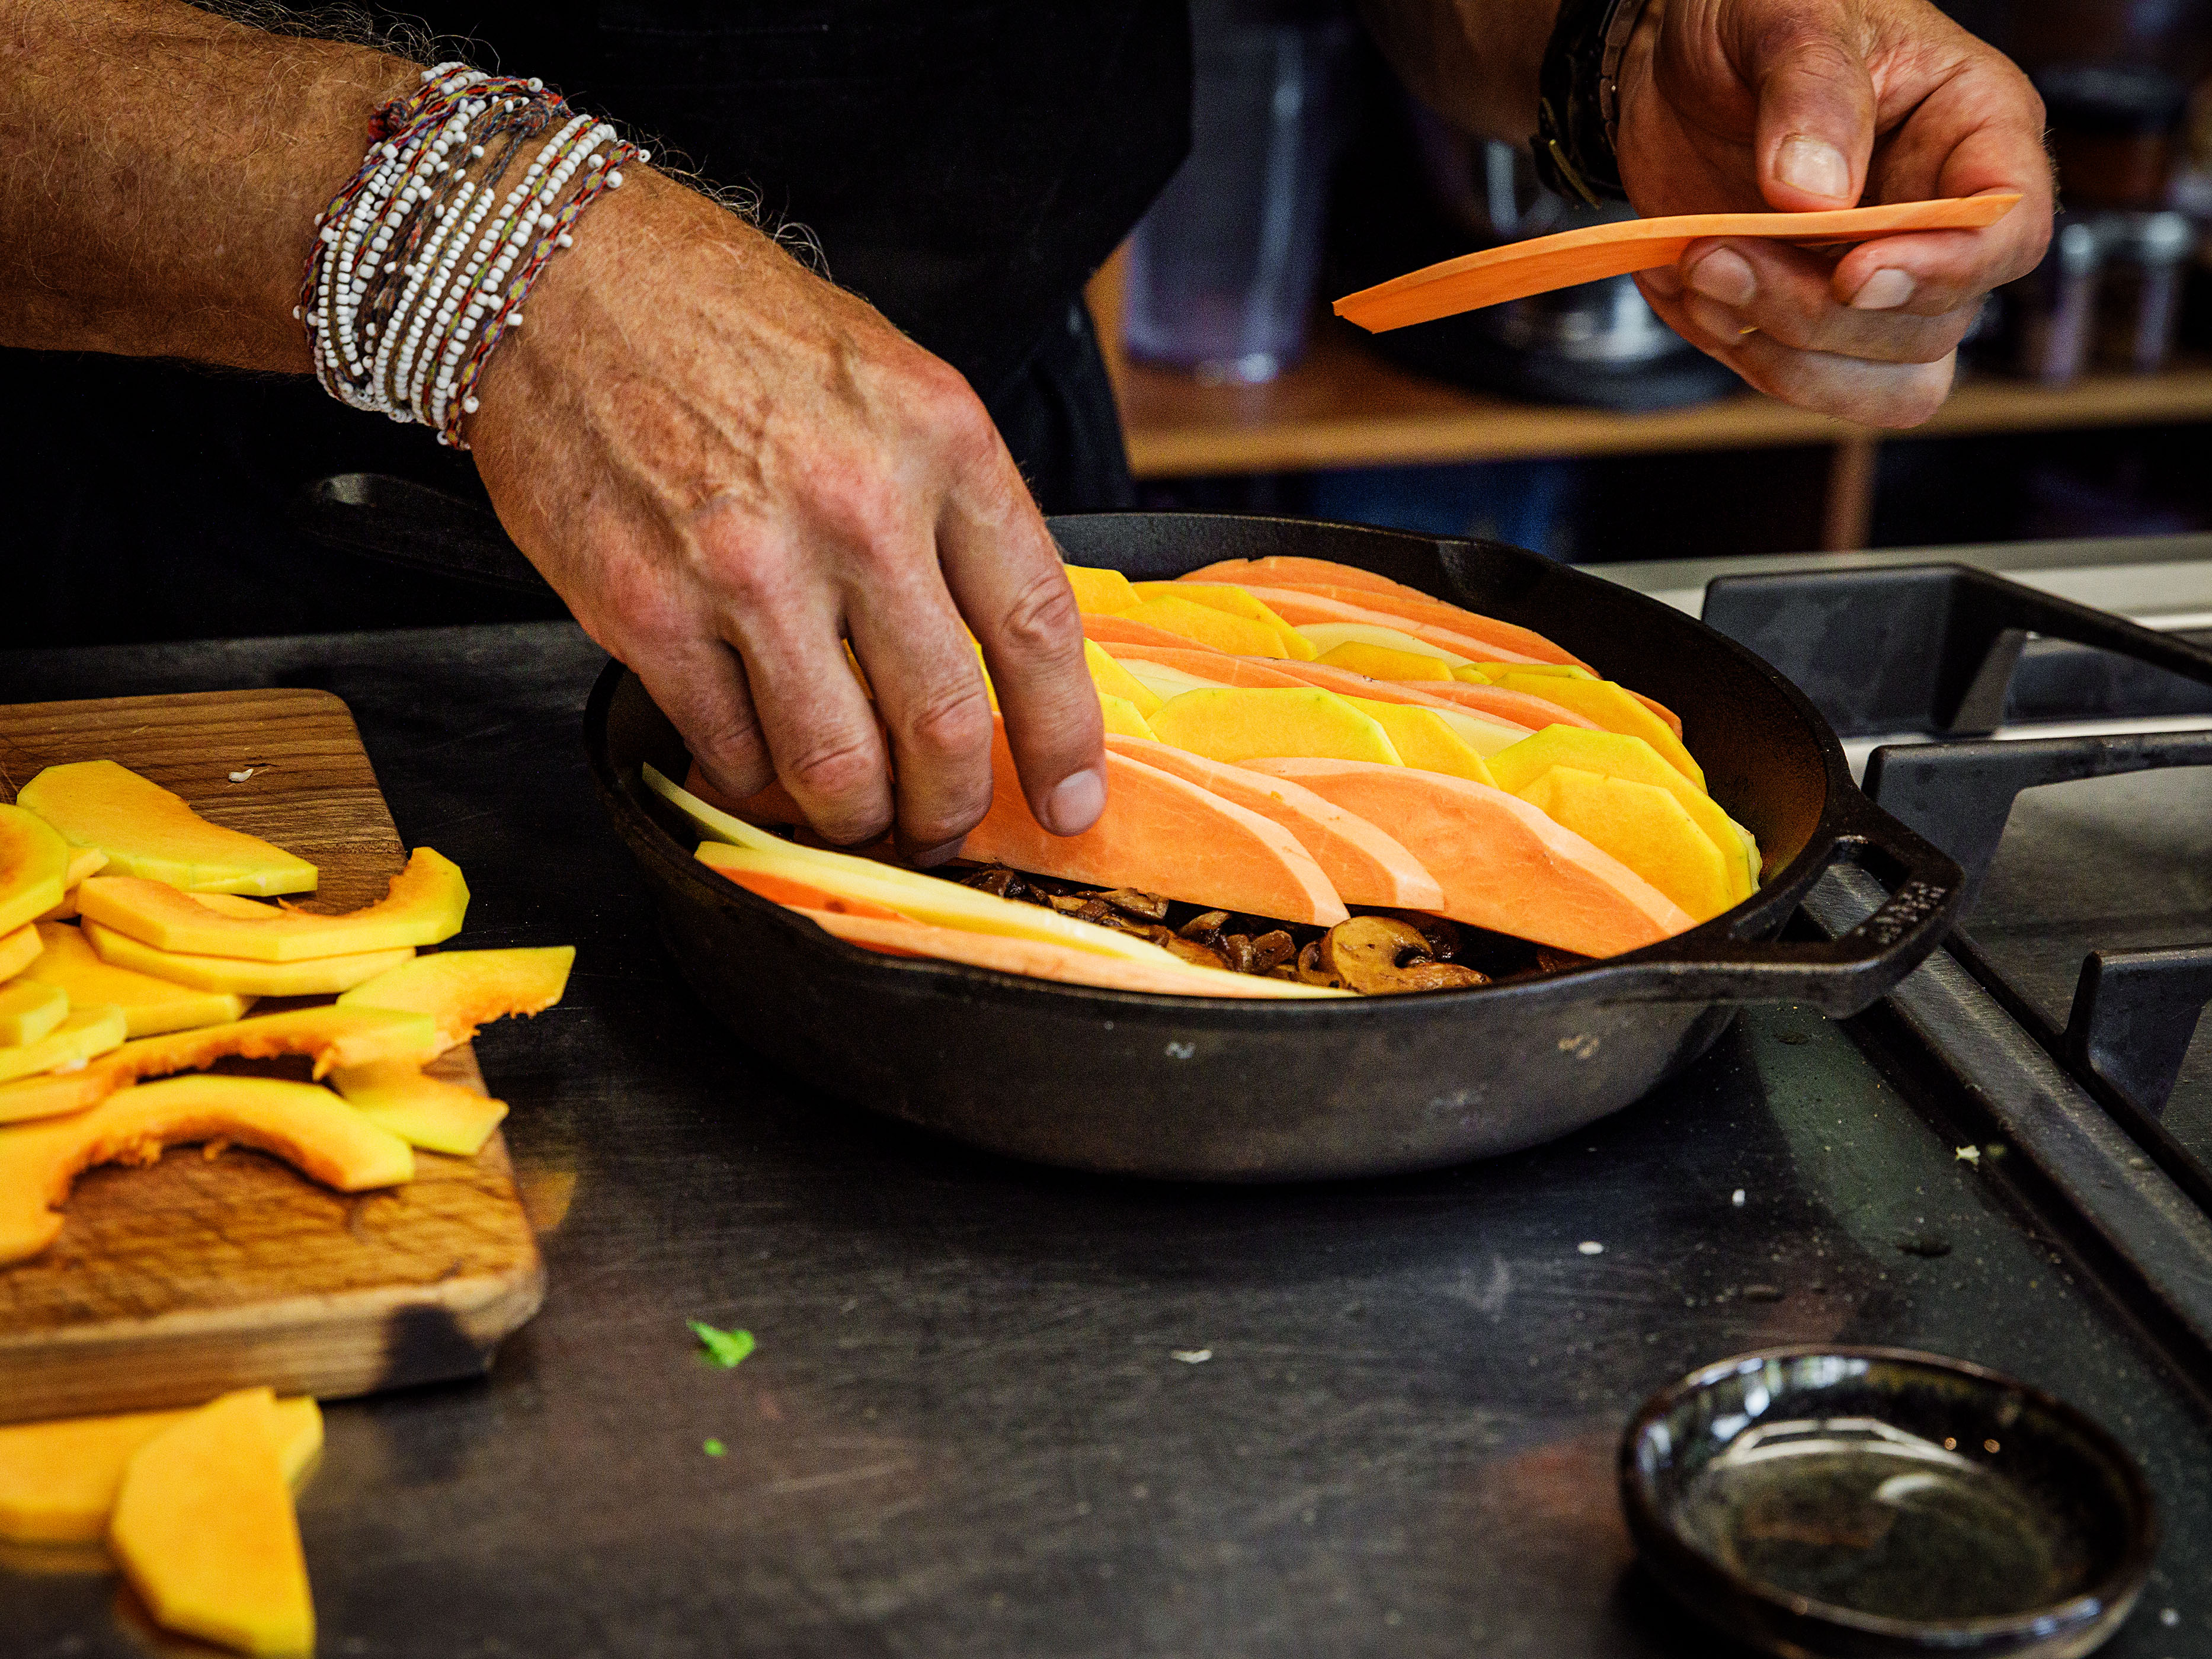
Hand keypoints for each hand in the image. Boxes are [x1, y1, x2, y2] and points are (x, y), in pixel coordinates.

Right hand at [467, 172, 1105, 855]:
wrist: (562, 275)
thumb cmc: (732, 324)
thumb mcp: (890, 382)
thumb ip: (951, 507)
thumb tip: (995, 655)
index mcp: (939, 440)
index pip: (1037, 627)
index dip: (1063, 740)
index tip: (1070, 802)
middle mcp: (853, 506)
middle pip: (941, 724)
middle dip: (952, 807)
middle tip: (943, 827)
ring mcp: (745, 567)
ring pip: (836, 765)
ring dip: (856, 817)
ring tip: (856, 813)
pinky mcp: (646, 611)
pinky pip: (729, 750)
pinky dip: (754, 777)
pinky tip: (758, 756)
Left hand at [1615, 0, 2052, 425]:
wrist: (1679, 63)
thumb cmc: (1758, 17)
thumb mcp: (1785, 13)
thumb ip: (1810, 91)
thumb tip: (1813, 195)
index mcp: (1975, 130)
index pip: (2011, 229)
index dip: (1945, 268)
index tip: (1852, 272)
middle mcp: (1943, 222)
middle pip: (1930, 325)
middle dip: (1814, 311)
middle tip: (1716, 254)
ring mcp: (1883, 283)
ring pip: (1881, 383)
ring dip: (1778, 351)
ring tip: (1698, 270)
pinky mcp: (1814, 321)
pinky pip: (1803, 381)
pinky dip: (1736, 353)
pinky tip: (1689, 288)